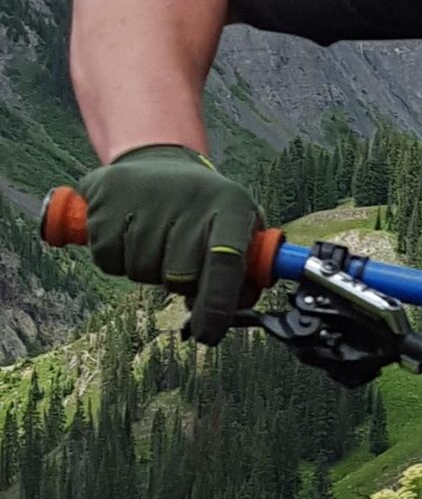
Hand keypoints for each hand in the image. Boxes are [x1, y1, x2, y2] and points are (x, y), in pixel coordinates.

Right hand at [78, 144, 265, 344]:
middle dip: (180, 284)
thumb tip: (224, 318)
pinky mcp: (105, 198)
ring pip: (141, 272)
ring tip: (156, 238)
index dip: (216, 303)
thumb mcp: (237, 230)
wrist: (159, 163)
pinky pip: (108, 260)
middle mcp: (191, 197)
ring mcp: (145, 195)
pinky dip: (117, 259)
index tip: (207, 335)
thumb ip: (240, 275)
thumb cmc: (206, 211)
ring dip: (148, 270)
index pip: (227, 261)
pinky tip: (129, 232)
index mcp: (231, 206)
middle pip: (179, 276)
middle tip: (180, 259)